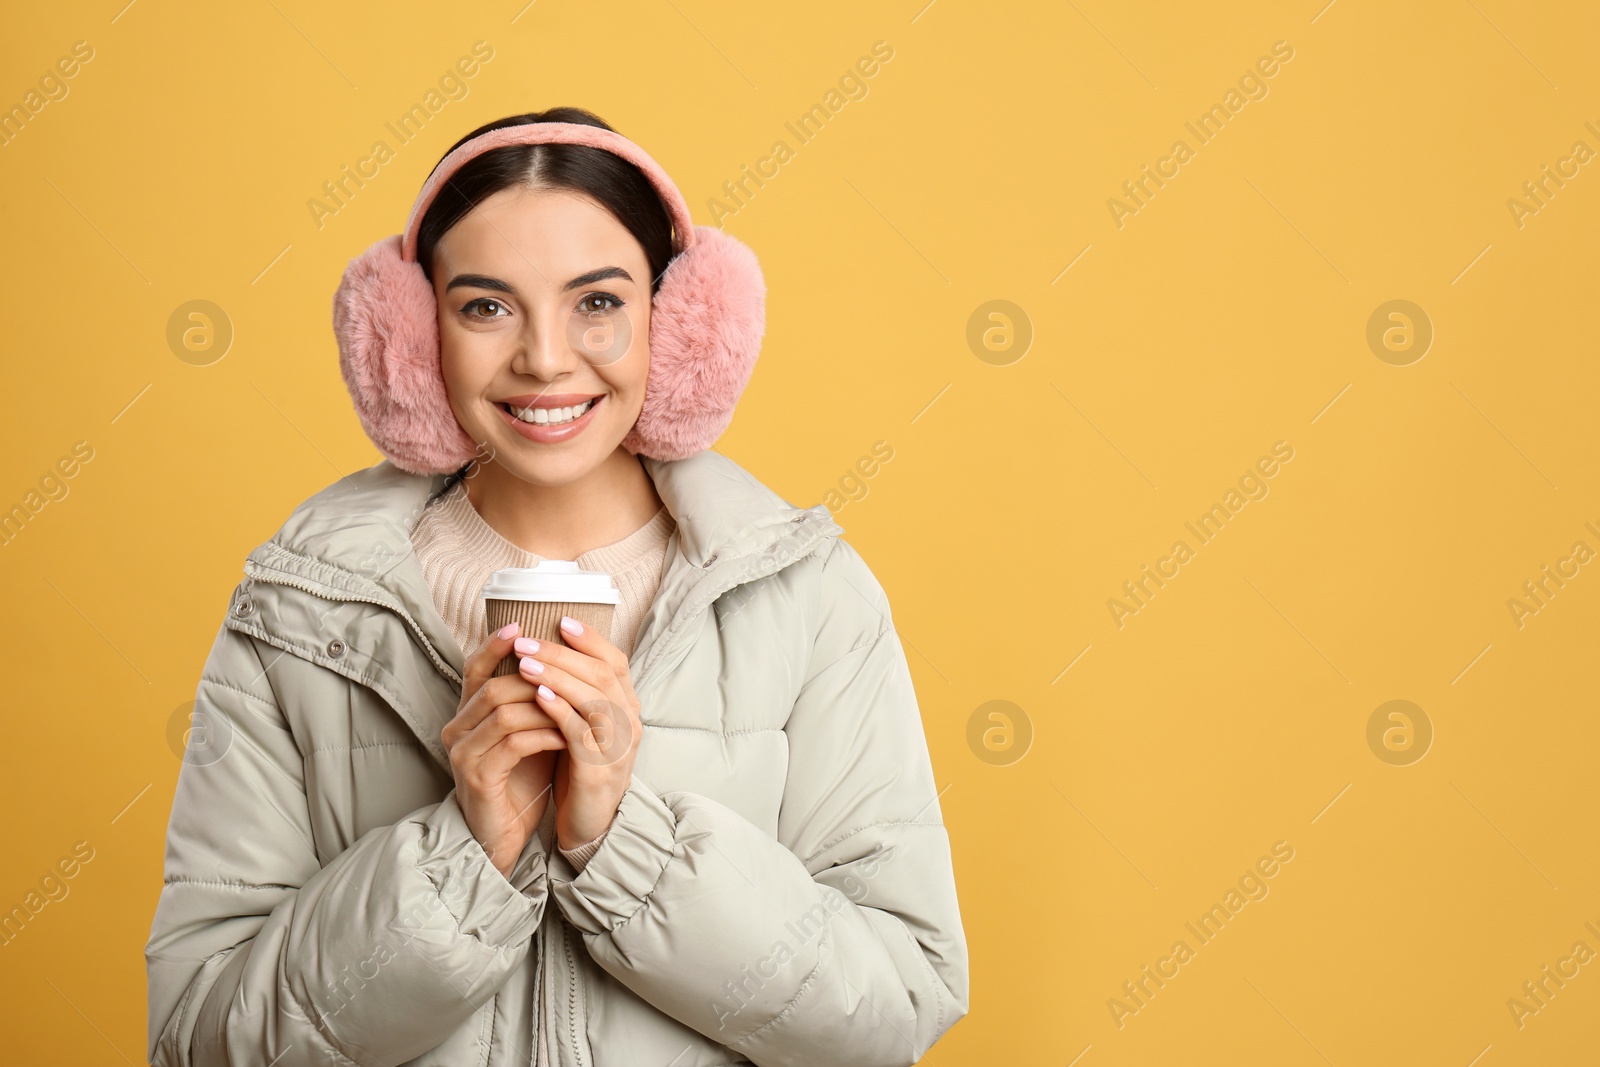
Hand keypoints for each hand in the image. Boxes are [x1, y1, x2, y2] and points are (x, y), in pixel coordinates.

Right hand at [442, 621, 566, 878]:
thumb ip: (535, 701)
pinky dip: (542, 734)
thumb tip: (563, 661)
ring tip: (574, 705)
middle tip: (570, 674)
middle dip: (535, 677)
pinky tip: (565, 734)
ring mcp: (463, 754)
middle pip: (493, 687)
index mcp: (468, 715)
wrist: (503, 834)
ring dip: (543, 705)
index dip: (494, 646)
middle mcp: (457, 729)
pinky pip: (512, 744)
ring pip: (503, 712)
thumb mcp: (529, 732)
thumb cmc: (520, 779)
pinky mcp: (477, 778)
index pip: (474, 669)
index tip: (520, 625)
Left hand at [513, 615, 641, 850]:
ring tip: (524, 663)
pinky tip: (537, 696)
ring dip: (556, 677)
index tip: (561, 621)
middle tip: (527, 641)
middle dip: (562, 654)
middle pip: (602, 675)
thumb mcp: (588, 727)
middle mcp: (630, 724)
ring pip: (593, 699)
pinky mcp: (599, 771)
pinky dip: (559, 710)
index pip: (616, 663)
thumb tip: (552, 652)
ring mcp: (618, 748)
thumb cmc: (583, 770)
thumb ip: (580, 695)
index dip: (590, 639)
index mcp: (628, 709)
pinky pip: (580, 733)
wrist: (591, 825)